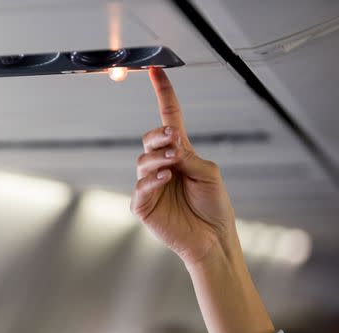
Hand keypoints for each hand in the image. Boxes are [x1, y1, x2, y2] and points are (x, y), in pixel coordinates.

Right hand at [130, 68, 236, 264]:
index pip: (168, 119)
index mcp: (180, 155)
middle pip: (149, 140)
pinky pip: (140, 187)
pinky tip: (165, 178)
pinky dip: (151, 180)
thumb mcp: (208, 173)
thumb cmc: (214, 207)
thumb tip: (169, 145)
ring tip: (173, 163)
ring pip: (142, 161)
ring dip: (157, 158)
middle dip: (159, 137)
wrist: (213, 239)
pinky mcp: (143, 206)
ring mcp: (150, 187)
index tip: (156, 71)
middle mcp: (161, 167)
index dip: (163, 95)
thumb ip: (188, 156)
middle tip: (175, 141)